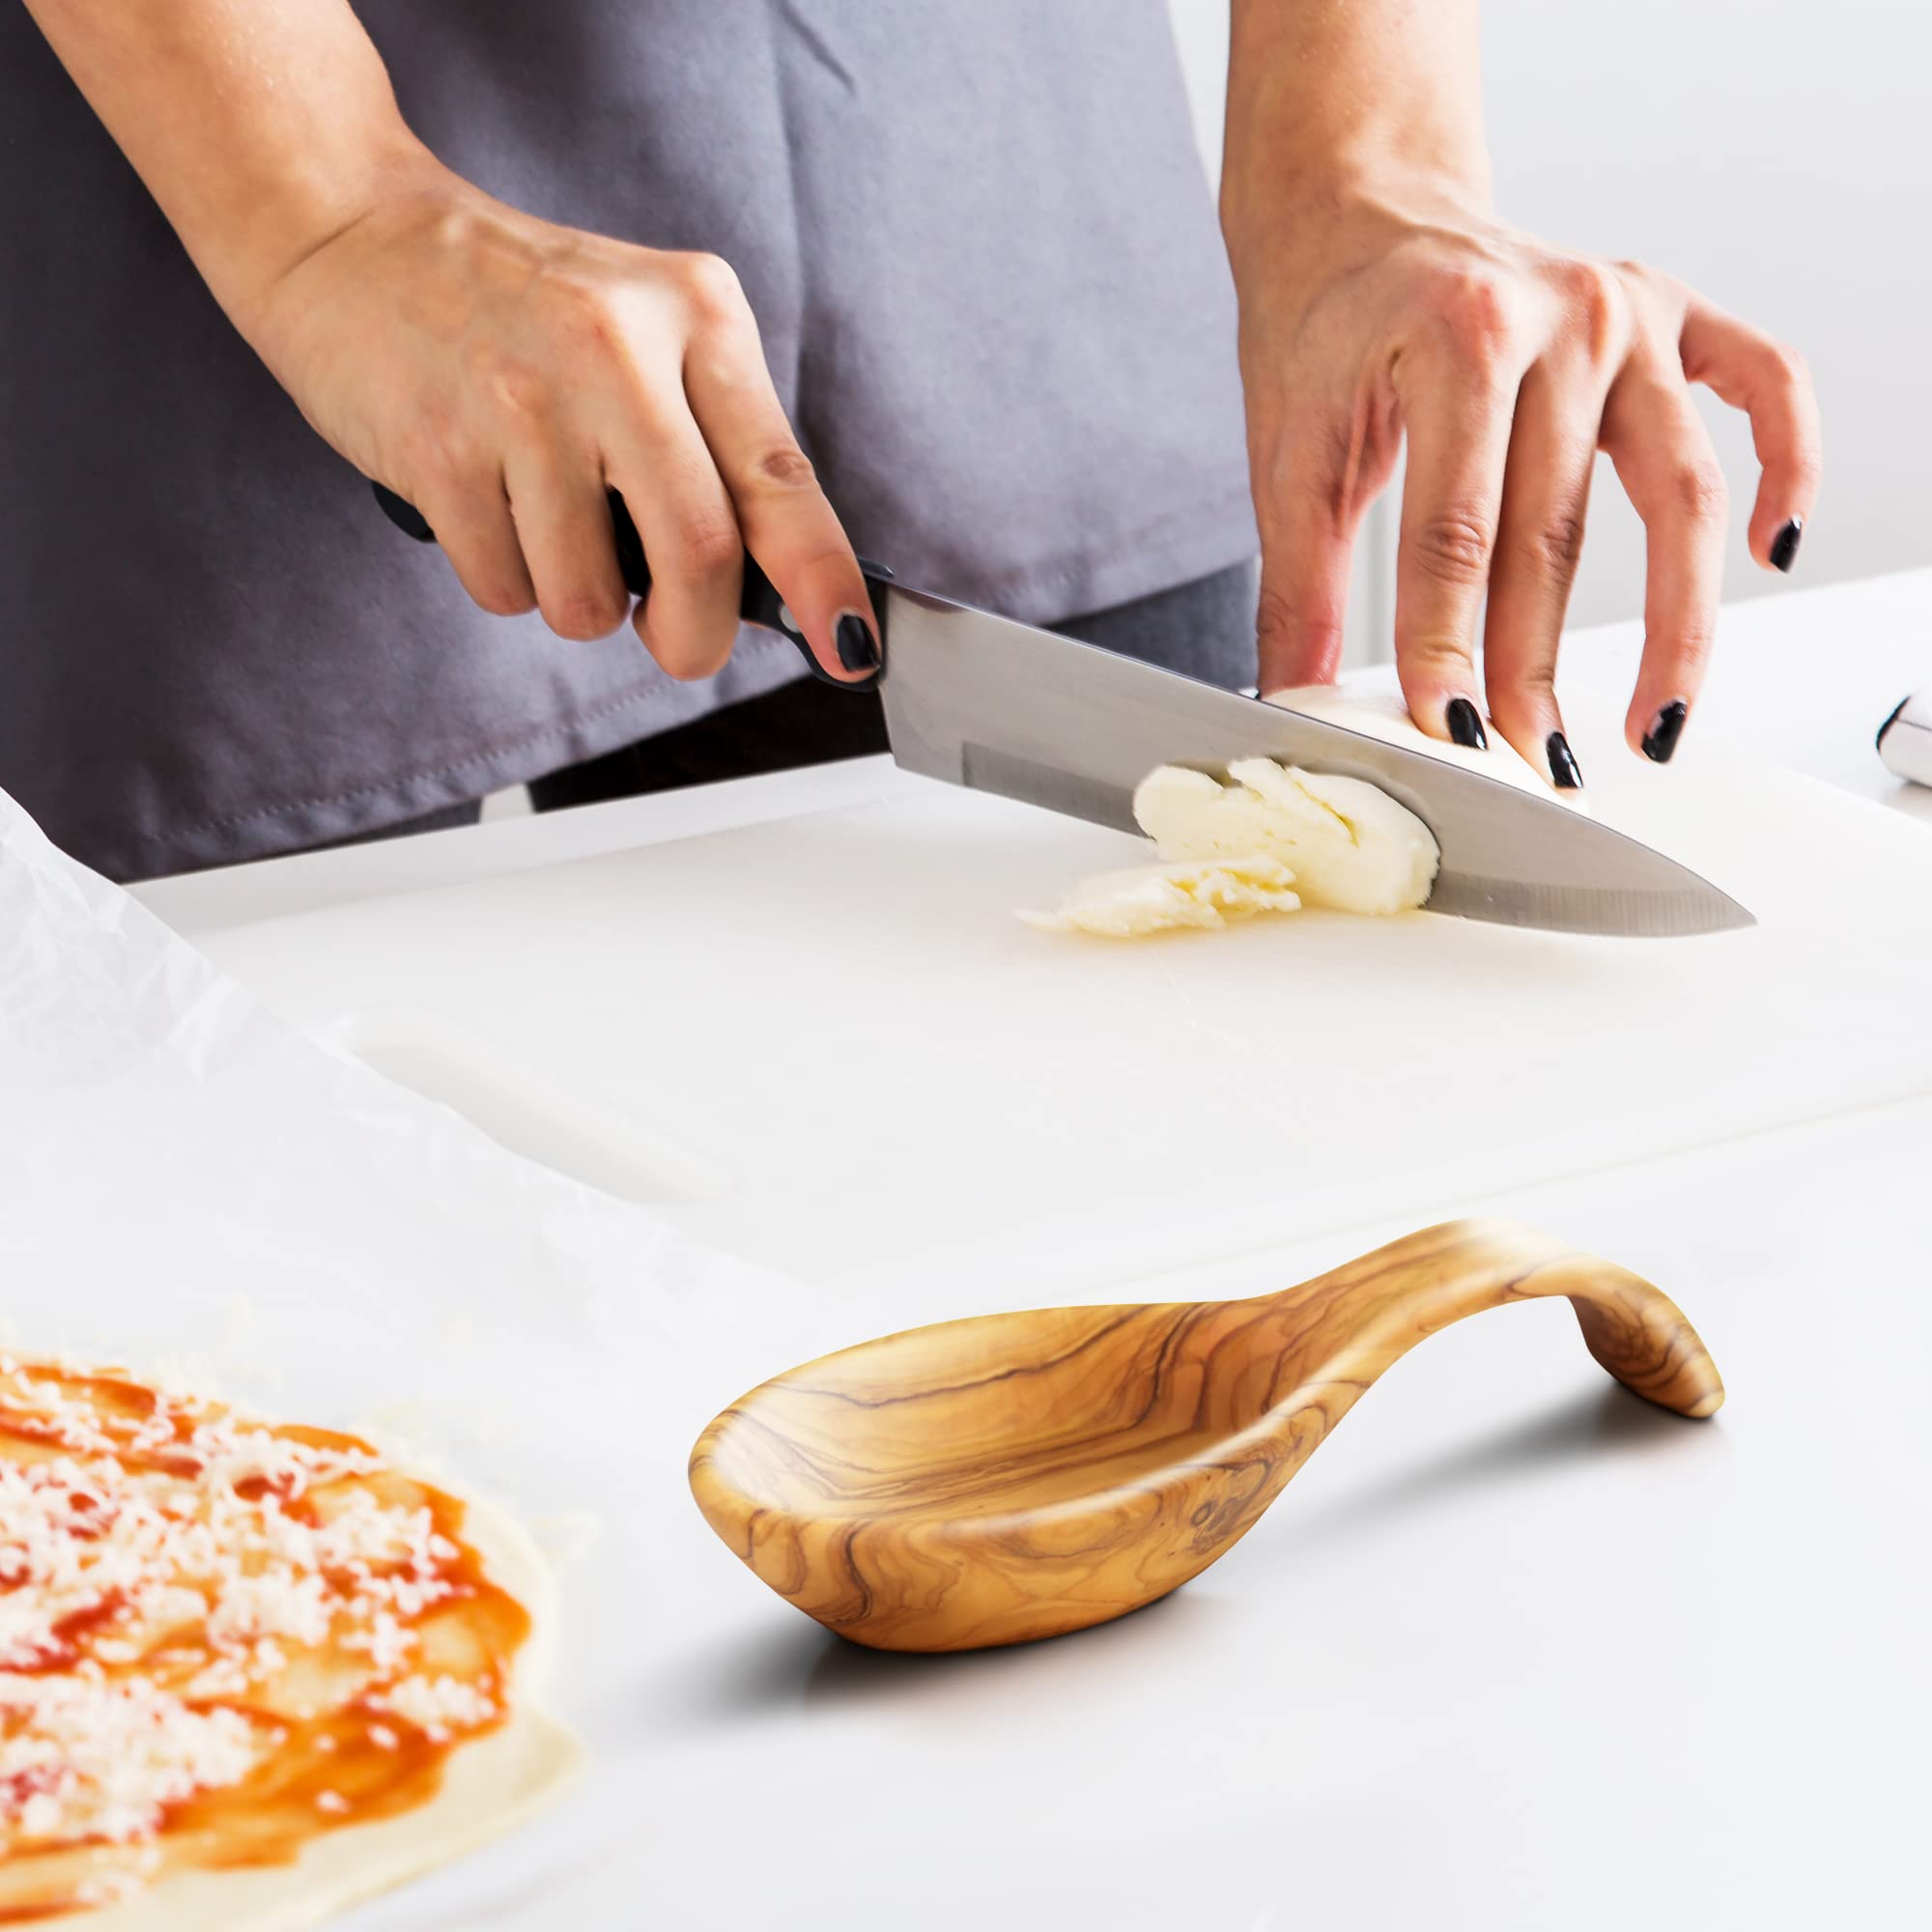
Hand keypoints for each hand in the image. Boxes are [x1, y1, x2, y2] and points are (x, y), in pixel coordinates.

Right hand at [242, 156, 877, 680]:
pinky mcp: (438, 446)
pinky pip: (503, 589)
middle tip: (677, 642)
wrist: (350, 232)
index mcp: (695, 315)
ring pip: (590, 598)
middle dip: (694, 636)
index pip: (781, 475)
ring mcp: (522, 397)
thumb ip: (718, 440)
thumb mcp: (646, 332)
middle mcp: (617, 348)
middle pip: (699, 554)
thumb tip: (788, 588)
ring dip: (579, 603)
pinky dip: (505, 581)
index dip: (822, 578)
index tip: (848, 646)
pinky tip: (486, 505)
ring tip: (547, 524)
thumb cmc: (521, 308)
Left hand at [1230, 178, 1820, 775]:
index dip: (1449, 647)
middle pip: (1554, 533)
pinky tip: (1772, 551)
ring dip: (1677, 620)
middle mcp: (1559, 316)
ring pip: (1678, 491)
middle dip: (1537, 665)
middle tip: (1530, 763)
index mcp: (1456, 336)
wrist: (1361, 210)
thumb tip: (1295, 699)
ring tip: (1653, 720)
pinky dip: (1789, 463)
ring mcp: (1627, 312)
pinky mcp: (1673, 308)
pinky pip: (1766, 383)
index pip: (1455, 533)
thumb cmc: (1326, 328)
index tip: (1449, 737)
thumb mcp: (1288, 450)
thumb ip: (1296, 582)